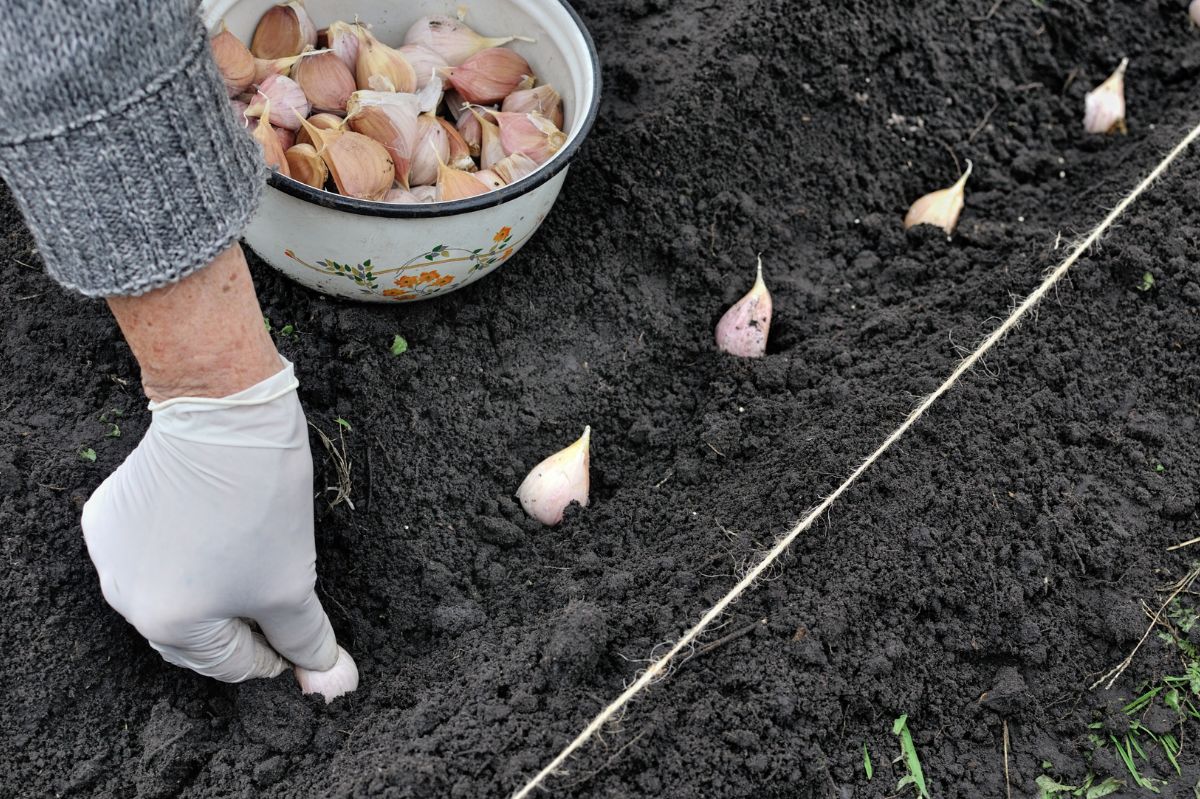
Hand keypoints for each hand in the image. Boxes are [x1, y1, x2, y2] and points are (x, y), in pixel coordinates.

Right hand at [81, 359, 354, 693]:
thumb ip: (307, 640)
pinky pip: (149, 554)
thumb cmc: (259, 501)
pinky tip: (214, 532)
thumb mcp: (293, 582)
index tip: (301, 637)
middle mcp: (125, 598)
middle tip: (281, 601)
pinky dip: (181, 554)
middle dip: (241, 625)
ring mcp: (110, 555)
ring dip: (211, 590)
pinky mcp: (108, 515)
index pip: (232, 664)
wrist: (225, 415)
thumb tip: (332, 681)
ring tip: (251, 561)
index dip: (277, 652)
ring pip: (171, 595)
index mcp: (167, 624)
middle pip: (196, 636)